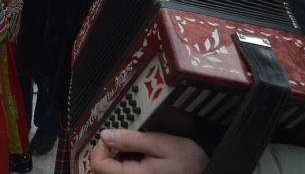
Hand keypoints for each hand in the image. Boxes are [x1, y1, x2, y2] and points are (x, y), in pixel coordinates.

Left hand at [91, 129, 207, 173]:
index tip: (108, 136)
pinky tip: (131, 160)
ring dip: (110, 162)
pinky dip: (119, 168)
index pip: (98, 165)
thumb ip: (132, 139)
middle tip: (115, 141)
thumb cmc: (189, 162)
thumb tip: (107, 135)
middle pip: (100, 172)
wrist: (205, 172)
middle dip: (103, 154)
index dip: (99, 147)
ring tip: (124, 150)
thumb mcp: (162, 143)